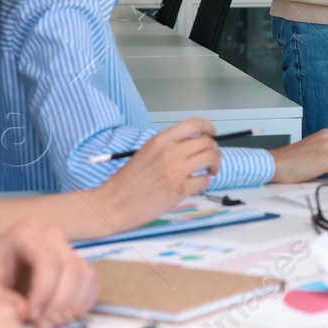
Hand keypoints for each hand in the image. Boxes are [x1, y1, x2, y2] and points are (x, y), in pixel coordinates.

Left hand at [0, 219, 98, 327]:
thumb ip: (4, 297)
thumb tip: (28, 313)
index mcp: (26, 234)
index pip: (49, 261)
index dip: (44, 291)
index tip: (30, 317)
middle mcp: (52, 237)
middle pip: (71, 269)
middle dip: (59, 303)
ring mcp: (68, 250)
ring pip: (86, 277)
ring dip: (72, 308)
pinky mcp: (78, 267)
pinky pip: (92, 285)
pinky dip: (83, 306)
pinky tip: (64, 321)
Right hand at [97, 118, 220, 222]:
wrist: (113, 204)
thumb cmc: (127, 181)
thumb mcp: (145, 153)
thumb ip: (167, 146)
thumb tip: (192, 145)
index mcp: (160, 140)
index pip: (194, 124)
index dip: (208, 127)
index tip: (211, 134)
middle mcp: (170, 151)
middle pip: (207, 142)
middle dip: (214, 150)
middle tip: (210, 159)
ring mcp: (175, 170)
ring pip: (211, 158)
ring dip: (215, 164)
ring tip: (209, 171)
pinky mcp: (179, 189)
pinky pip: (204, 180)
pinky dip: (204, 182)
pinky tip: (196, 185)